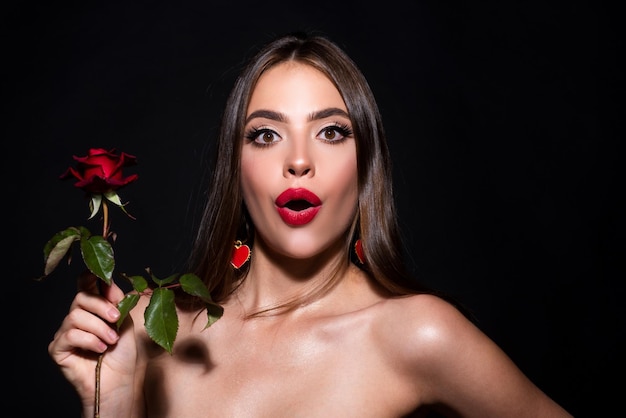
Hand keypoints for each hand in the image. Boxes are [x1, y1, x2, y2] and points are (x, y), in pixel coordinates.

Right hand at [48, 271, 136, 411]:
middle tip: (116, 319)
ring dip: (99, 328)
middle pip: (81, 297)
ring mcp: (65, 332)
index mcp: (93, 308)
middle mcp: (76, 317)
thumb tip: (109, 283)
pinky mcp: (58, 349)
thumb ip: (117, 303)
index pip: (85, 284)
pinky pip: (70, 335)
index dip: (90, 277)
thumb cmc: (122, 353)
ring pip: (75, 316)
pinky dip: (90, 340)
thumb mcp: (125, 323)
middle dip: (101, 306)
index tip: (104, 280)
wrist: (118, 381)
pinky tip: (100, 349)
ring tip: (111, 341)